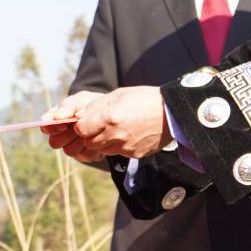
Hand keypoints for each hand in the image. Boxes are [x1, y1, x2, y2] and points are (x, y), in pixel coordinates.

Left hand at [45, 87, 169, 160]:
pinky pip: (117, 152)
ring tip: (114, 128)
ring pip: (101, 149)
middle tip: (98, 125)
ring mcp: (125, 147)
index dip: (80, 125)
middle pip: (88, 142)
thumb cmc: (144, 99)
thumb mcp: (118, 95)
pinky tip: (127, 134)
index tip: (86, 120)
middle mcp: (115, 135)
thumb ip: (96, 106)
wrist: (172, 113)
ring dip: (102, 141)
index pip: (80, 129)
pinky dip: (116, 145)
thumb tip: (78, 116)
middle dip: (89, 135)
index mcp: (109, 117)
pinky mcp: (134, 154)